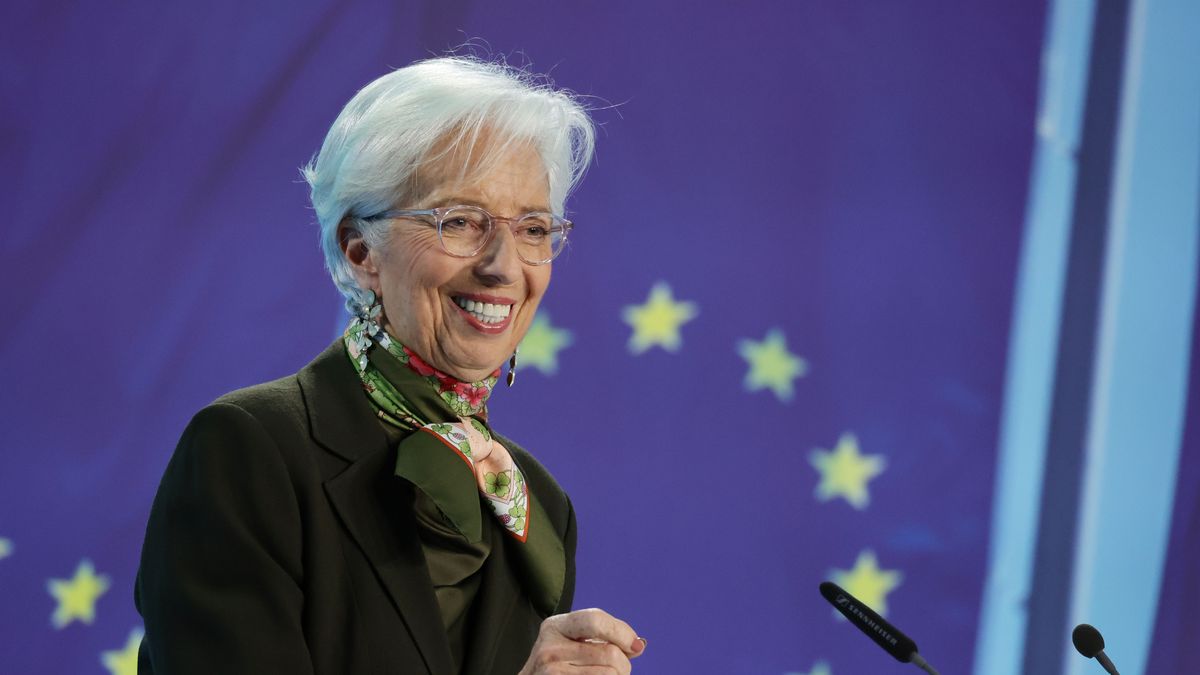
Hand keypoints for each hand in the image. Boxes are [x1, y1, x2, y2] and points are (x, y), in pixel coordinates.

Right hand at [519, 608, 645, 673]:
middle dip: (624, 664)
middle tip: (619, 669)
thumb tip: (638, 645)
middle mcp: (550, 648)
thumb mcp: (573, 643)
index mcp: (555, 627)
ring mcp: (552, 672)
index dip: (622, 633)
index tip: (637, 646)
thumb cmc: (560, 665)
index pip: (595, 620)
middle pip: (610, 653)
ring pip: (610, 674)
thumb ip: (604, 638)